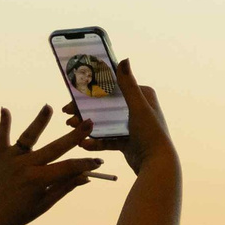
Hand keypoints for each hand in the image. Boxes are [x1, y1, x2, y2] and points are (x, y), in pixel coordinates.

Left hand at [0, 105, 108, 224]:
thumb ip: (64, 188)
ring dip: (39, 121)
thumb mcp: (43, 204)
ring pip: (28, 137)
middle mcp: (26, 165)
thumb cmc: (17, 214)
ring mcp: (11, 158)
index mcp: (39, 180)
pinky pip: (1, 137)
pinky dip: (4, 123)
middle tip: (89, 123)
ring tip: (49, 107)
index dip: (85, 164)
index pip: (69, 168)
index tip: (98, 161)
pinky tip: (5, 109)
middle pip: (55, 148)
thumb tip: (86, 177)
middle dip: (75, 136)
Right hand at [72, 59, 175, 175]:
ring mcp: (131, 125)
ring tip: (72, 128)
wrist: (156, 164)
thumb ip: (128, 85)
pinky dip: (95, 141)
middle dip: (86, 111)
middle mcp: (138, 108)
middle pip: (105, 106)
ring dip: (88, 125)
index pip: (112, 89)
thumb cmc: (150, 133)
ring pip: (104, 122)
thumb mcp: (138, 107)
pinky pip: (107, 138)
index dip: (92, 91)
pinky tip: (83, 144)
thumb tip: (124, 59)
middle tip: (68, 115)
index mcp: (142, 96)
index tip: (73, 97)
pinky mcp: (127, 141)